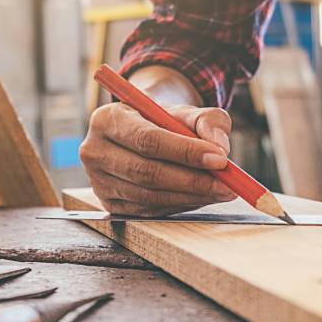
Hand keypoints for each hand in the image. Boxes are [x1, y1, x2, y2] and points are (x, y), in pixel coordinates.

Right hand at [80, 103, 236, 216]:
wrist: (141, 131)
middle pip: (146, 172)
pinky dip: (178, 206)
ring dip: (190, 197)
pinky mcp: (108, 204)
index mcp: (107, 119)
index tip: (220, 160)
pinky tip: (199, 197)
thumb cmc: (164, 119)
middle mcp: (95, 151)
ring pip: (149, 196)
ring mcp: (98, 181)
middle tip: (227, 185)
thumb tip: (220, 148)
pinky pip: (148, 210)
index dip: (185, 152)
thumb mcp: (187, 110)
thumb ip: (208, 121)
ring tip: (220, 191)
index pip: (148, 140)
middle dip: (192, 181)